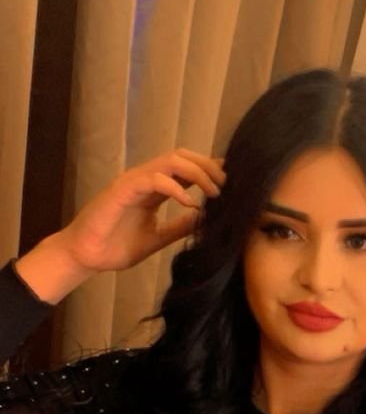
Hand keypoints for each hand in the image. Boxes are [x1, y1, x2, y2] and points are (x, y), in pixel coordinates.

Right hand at [57, 149, 225, 274]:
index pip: (185, 169)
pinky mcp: (122, 190)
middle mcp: (145, 180)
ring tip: (214, 192)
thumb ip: (179, 227)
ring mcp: (133, 182)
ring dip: (198, 173)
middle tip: (227, 185)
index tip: (230, 182)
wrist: (86, 256)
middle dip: (209, 166)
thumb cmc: (116, 246)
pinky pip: (153, 179)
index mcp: (153, 189)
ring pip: (171, 161)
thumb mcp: (158, 237)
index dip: (208, 170)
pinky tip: (190, 203)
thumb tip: (205, 219)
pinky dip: (176, 188)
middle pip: (182, 157)